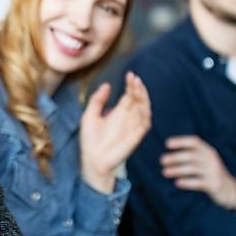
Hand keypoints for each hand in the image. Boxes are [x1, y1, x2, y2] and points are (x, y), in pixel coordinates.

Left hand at [80, 72, 151, 193]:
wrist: (93, 160)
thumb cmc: (90, 140)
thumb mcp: (89, 116)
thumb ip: (97, 100)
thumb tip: (107, 84)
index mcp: (119, 112)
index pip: (129, 95)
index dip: (131, 85)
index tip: (130, 75)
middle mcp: (128, 118)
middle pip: (139, 99)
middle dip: (139, 89)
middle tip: (135, 79)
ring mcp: (133, 127)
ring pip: (145, 109)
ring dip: (144, 98)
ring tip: (138, 88)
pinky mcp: (136, 137)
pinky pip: (145, 124)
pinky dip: (146, 115)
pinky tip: (142, 106)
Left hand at [160, 135, 235, 213]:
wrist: (231, 190)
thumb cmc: (211, 173)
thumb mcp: (205, 161)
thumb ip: (191, 156)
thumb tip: (167, 156)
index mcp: (208, 151)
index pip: (194, 142)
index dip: (180, 141)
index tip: (167, 144)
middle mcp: (211, 159)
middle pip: (191, 155)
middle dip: (175, 157)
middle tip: (162, 161)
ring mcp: (213, 172)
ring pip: (193, 168)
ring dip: (177, 170)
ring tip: (165, 172)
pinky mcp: (214, 184)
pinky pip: (199, 182)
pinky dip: (187, 182)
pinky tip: (177, 183)